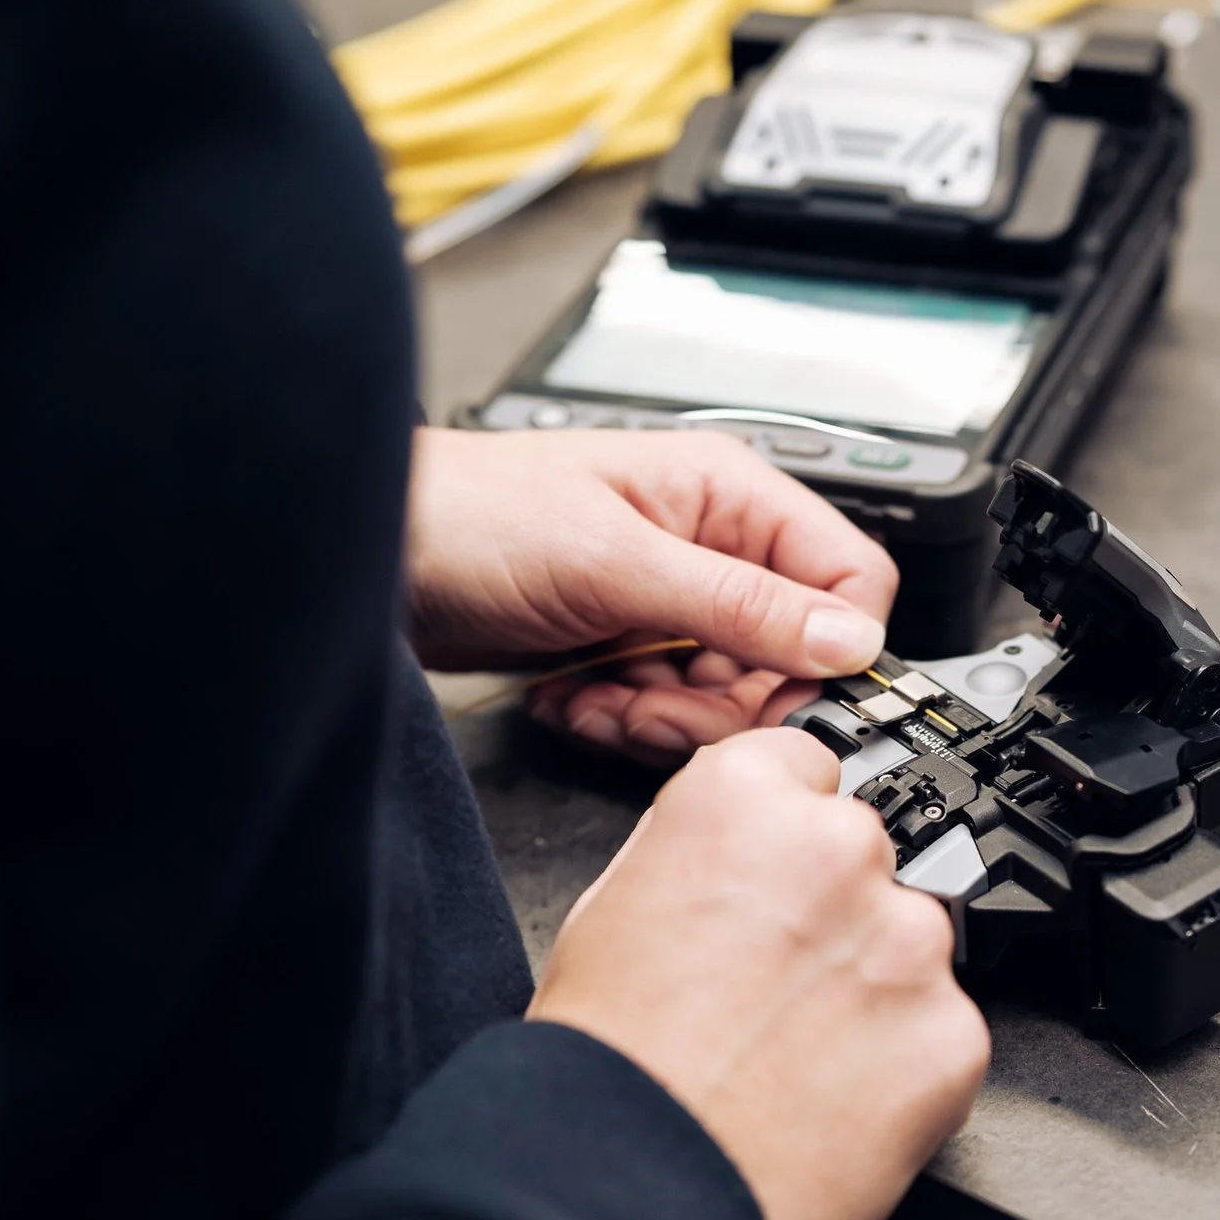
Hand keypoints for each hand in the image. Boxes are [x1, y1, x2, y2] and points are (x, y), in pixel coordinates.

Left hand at [406, 428, 898, 764]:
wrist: (373, 558)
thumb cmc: (471, 514)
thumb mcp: (615, 561)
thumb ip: (738, 603)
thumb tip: (846, 638)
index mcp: (729, 497)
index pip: (847, 579)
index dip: (829, 649)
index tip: (782, 697)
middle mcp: (710, 550)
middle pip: (787, 660)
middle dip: (722, 704)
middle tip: (655, 707)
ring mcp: (668, 606)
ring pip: (726, 700)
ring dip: (662, 720)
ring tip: (599, 700)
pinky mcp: (629, 652)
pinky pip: (667, 714)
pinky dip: (622, 722)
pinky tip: (573, 700)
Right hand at [528, 728, 989, 1219]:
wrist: (629, 1187)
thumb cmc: (607, 1063)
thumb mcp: (616, 906)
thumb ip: (706, 855)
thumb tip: (743, 859)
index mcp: (744, 799)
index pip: (806, 767)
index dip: (785, 832)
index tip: (777, 877)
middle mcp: (838, 849)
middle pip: (865, 856)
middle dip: (834, 913)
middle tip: (775, 989)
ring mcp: (907, 942)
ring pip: (910, 945)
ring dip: (874, 988)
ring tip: (797, 1057)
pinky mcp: (953, 1035)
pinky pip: (941, 1035)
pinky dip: (903, 1067)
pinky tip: (834, 1101)